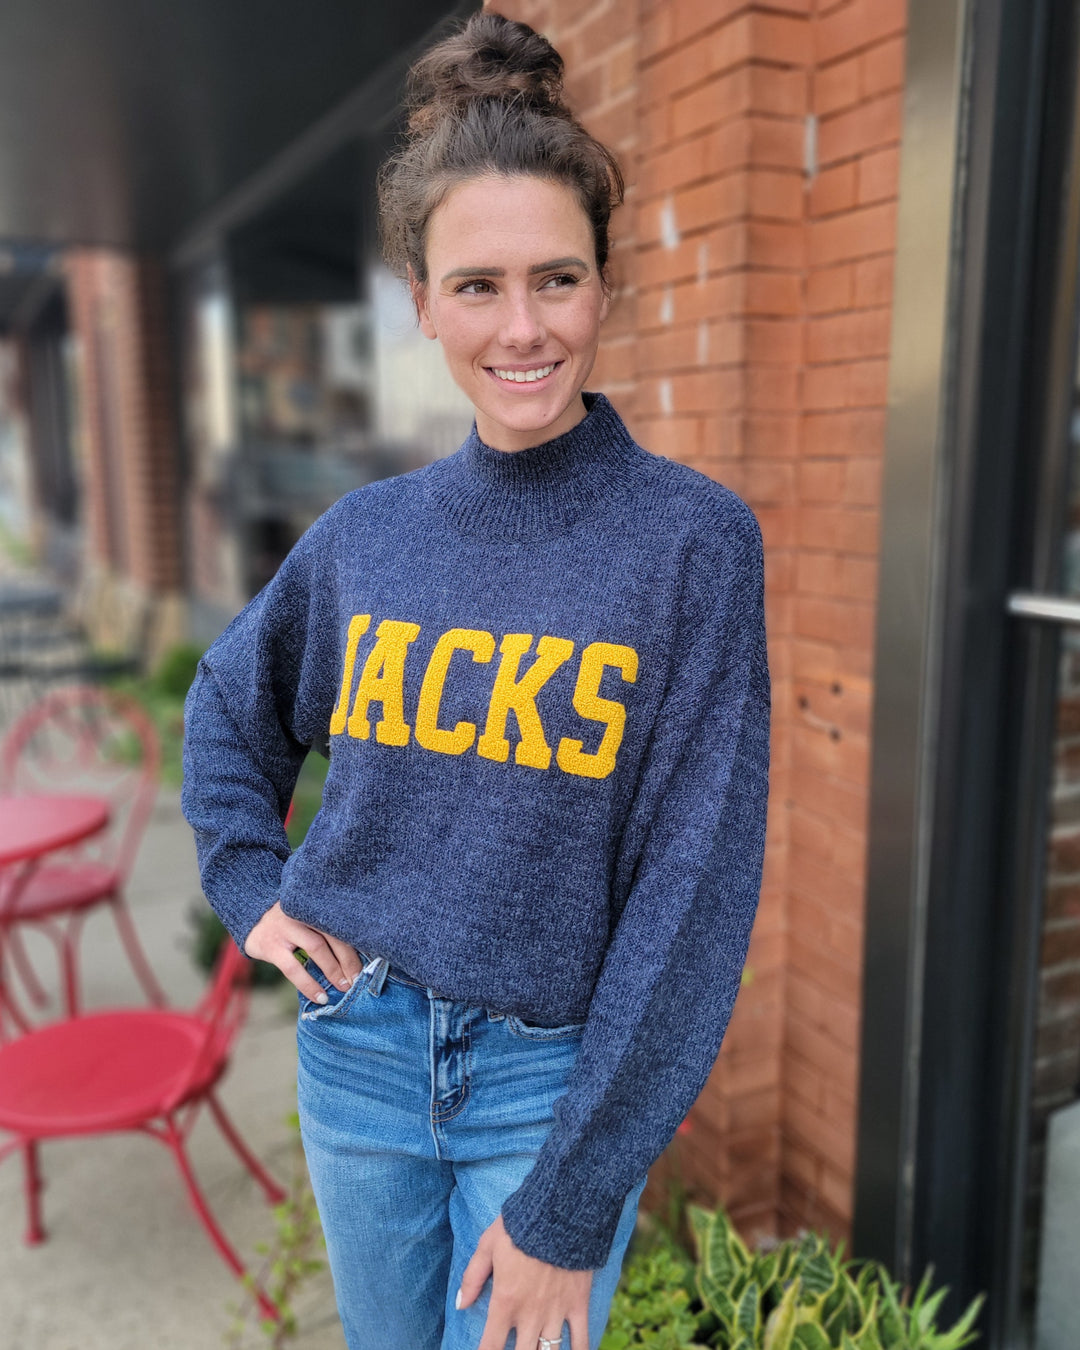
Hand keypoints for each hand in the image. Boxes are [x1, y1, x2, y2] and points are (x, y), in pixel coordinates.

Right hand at [244, 900, 362, 1002]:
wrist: (251, 918)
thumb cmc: (291, 922)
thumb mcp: (309, 916)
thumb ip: (328, 927)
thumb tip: (356, 957)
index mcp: (316, 904)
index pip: (342, 922)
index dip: (358, 942)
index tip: (372, 960)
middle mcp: (302, 911)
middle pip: (333, 934)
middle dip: (349, 959)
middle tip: (359, 978)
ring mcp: (286, 927)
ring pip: (317, 948)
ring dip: (333, 970)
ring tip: (344, 987)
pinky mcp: (272, 946)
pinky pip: (294, 968)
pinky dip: (309, 984)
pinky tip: (320, 997)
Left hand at [457, 1212, 591, 1349]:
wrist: (560, 1210)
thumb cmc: (520, 1226)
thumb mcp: (488, 1245)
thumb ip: (473, 1277)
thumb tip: (460, 1304)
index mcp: (505, 1302)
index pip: (491, 1347)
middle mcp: (530, 1315)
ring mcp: (556, 1312)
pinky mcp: (578, 1304)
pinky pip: (582, 1339)